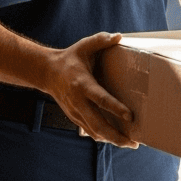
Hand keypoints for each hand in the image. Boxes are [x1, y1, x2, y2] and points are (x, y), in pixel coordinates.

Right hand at [45, 32, 137, 147]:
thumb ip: (101, 40)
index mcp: (82, 84)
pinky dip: (103, 137)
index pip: (100, 99)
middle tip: (133, 143)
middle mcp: (78, 101)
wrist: (47, 72)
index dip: (115, 108)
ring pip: (94, 132)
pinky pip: (90, 131)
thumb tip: (118, 36)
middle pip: (98, 124)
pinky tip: (116, 139)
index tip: (130, 116)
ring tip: (129, 144)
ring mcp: (75, 112)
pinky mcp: (75, 117)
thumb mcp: (84, 45)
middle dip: (116, 136)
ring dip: (112, 140)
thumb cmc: (70, 58)